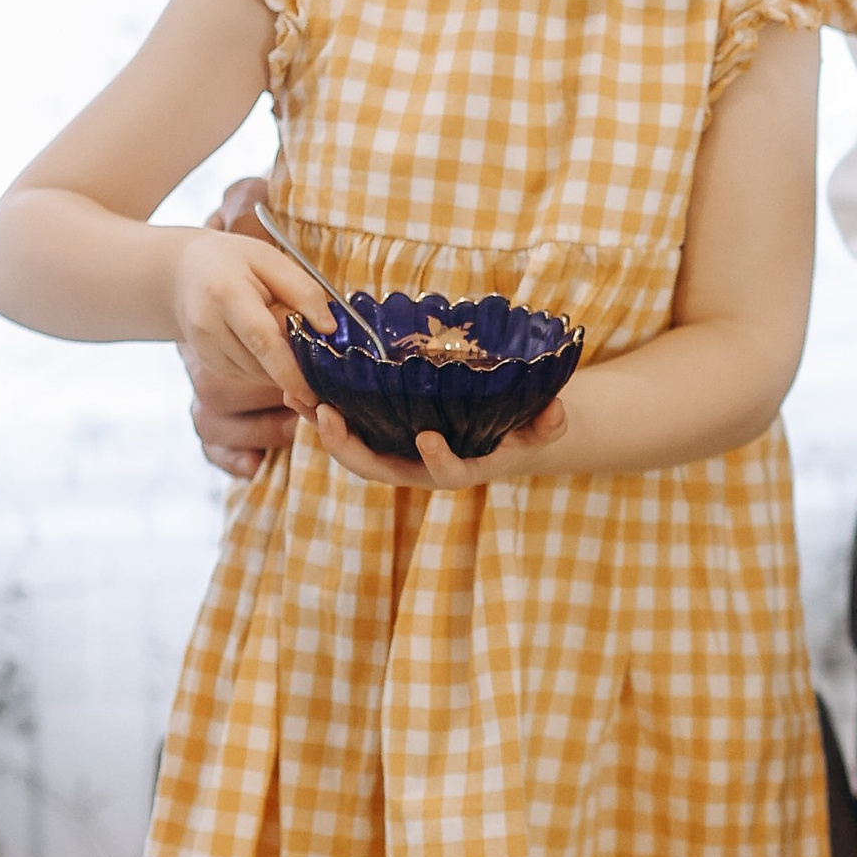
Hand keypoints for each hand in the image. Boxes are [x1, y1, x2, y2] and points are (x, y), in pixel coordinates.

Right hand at [185, 181, 303, 476]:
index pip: (262, 339)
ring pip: (256, 375)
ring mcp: (203, 349)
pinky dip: (266, 370)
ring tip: (290, 342)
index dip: (289, 369)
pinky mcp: (207, 363)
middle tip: (322, 375)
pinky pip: (247, 376)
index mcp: (225, 293)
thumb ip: (302, 290)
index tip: (313, 390)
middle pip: (261, 363)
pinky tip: (271, 349)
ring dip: (281, 369)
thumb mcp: (270, 259)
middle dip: (294, 372)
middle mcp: (208, 326)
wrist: (181, 272)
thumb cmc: (234, 260)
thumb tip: (330, 329)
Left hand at [310, 398, 571, 491]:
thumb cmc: (520, 430)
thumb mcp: (541, 428)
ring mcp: (395, 451)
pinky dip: (323, 407)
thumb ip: (550, 423)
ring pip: (351, 448)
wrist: (500, 433)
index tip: (429, 438)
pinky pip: (347, 425)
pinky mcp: (381, 432)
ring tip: (298, 394)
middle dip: (348, 447)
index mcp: (457, 468)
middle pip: (376, 468)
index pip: (443, 474)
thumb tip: (557, 409)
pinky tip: (302, 382)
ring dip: (322, 425)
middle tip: (326, 417)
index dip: (437, 460)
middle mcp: (418, 467)